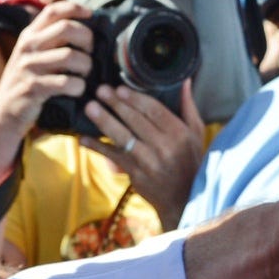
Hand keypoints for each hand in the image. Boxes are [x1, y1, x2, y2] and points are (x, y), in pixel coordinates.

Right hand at [0, 3, 92, 213]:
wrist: (3, 116)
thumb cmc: (27, 84)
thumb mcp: (32, 57)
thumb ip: (50, 42)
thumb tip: (86, 29)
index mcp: (28, 36)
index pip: (53, 10)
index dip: (75, 8)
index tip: (90, 14)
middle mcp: (27, 47)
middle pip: (67, 28)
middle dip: (87, 38)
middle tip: (91, 52)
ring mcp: (28, 67)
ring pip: (69, 55)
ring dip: (86, 65)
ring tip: (86, 74)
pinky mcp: (32, 88)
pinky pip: (65, 82)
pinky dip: (78, 86)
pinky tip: (78, 89)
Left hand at [83, 80, 207, 229]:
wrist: (184, 198)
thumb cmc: (190, 160)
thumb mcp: (195, 133)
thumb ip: (187, 106)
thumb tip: (184, 80)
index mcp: (179, 133)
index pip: (154, 110)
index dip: (135, 98)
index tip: (120, 88)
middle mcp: (164, 147)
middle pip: (135, 120)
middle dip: (116, 104)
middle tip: (100, 90)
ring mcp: (148, 161)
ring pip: (122, 137)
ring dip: (104, 121)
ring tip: (90, 107)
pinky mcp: (135, 174)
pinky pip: (113, 156)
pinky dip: (97, 147)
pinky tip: (84, 139)